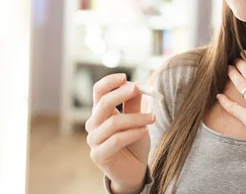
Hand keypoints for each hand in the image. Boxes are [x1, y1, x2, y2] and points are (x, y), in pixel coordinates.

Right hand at [85, 73, 155, 192]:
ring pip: (114, 122)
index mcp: (100, 112)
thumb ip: (134, 104)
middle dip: (122, 94)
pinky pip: (116, 140)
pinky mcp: (98, 155)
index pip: (98, 91)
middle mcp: (93, 124)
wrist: (134, 169)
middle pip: (103, 103)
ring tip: (152, 118)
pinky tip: (144, 131)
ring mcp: (94, 140)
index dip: (109, 82)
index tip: (125, 77)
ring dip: (136, 118)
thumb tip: (137, 85)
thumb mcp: (137, 120)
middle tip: (138, 89)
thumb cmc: (134, 142)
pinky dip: (133, 133)